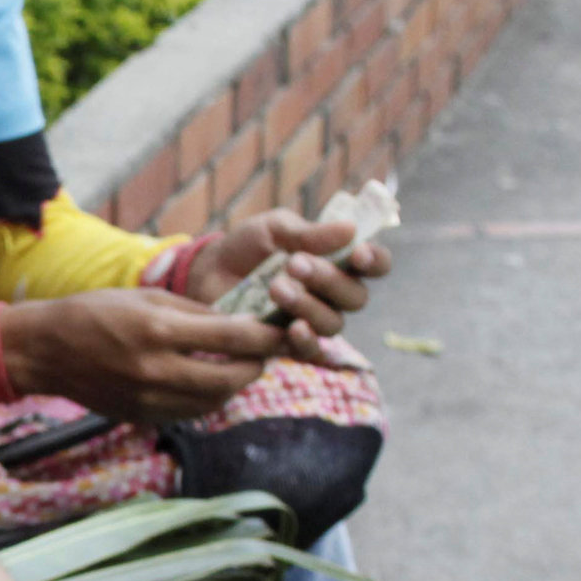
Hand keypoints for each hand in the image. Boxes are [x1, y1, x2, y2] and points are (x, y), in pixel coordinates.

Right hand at [0, 289, 288, 424]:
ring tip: (237, 367)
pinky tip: (206, 383)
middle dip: (258, 365)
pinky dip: (208, 400)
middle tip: (263, 353)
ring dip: (235, 385)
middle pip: (232, 377)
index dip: (268, 336)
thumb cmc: (92, 313)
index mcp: (157, 330)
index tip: (283, 330)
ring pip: (216, 401)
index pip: (234, 337)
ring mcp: (148, 398)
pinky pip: (191, 413)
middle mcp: (156, 369)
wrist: (42, 351)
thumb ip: (194, 313)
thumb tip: (240, 323)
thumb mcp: (144, 298)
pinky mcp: (141, 415)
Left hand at [188, 208, 388, 351]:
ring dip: (309, 305)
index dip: (375, 261)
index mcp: (338, 262)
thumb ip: (309, 233)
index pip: (374, 265)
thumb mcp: (273, 229)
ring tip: (276, 287)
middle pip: (355, 297)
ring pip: (332, 323)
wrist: (205, 271)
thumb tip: (352, 230)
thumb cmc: (246, 247)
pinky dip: (306, 341)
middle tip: (294, 264)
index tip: (358, 253)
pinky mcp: (287, 343)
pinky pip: (311, 351)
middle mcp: (332, 295)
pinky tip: (293, 329)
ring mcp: (312, 321)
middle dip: (328, 280)